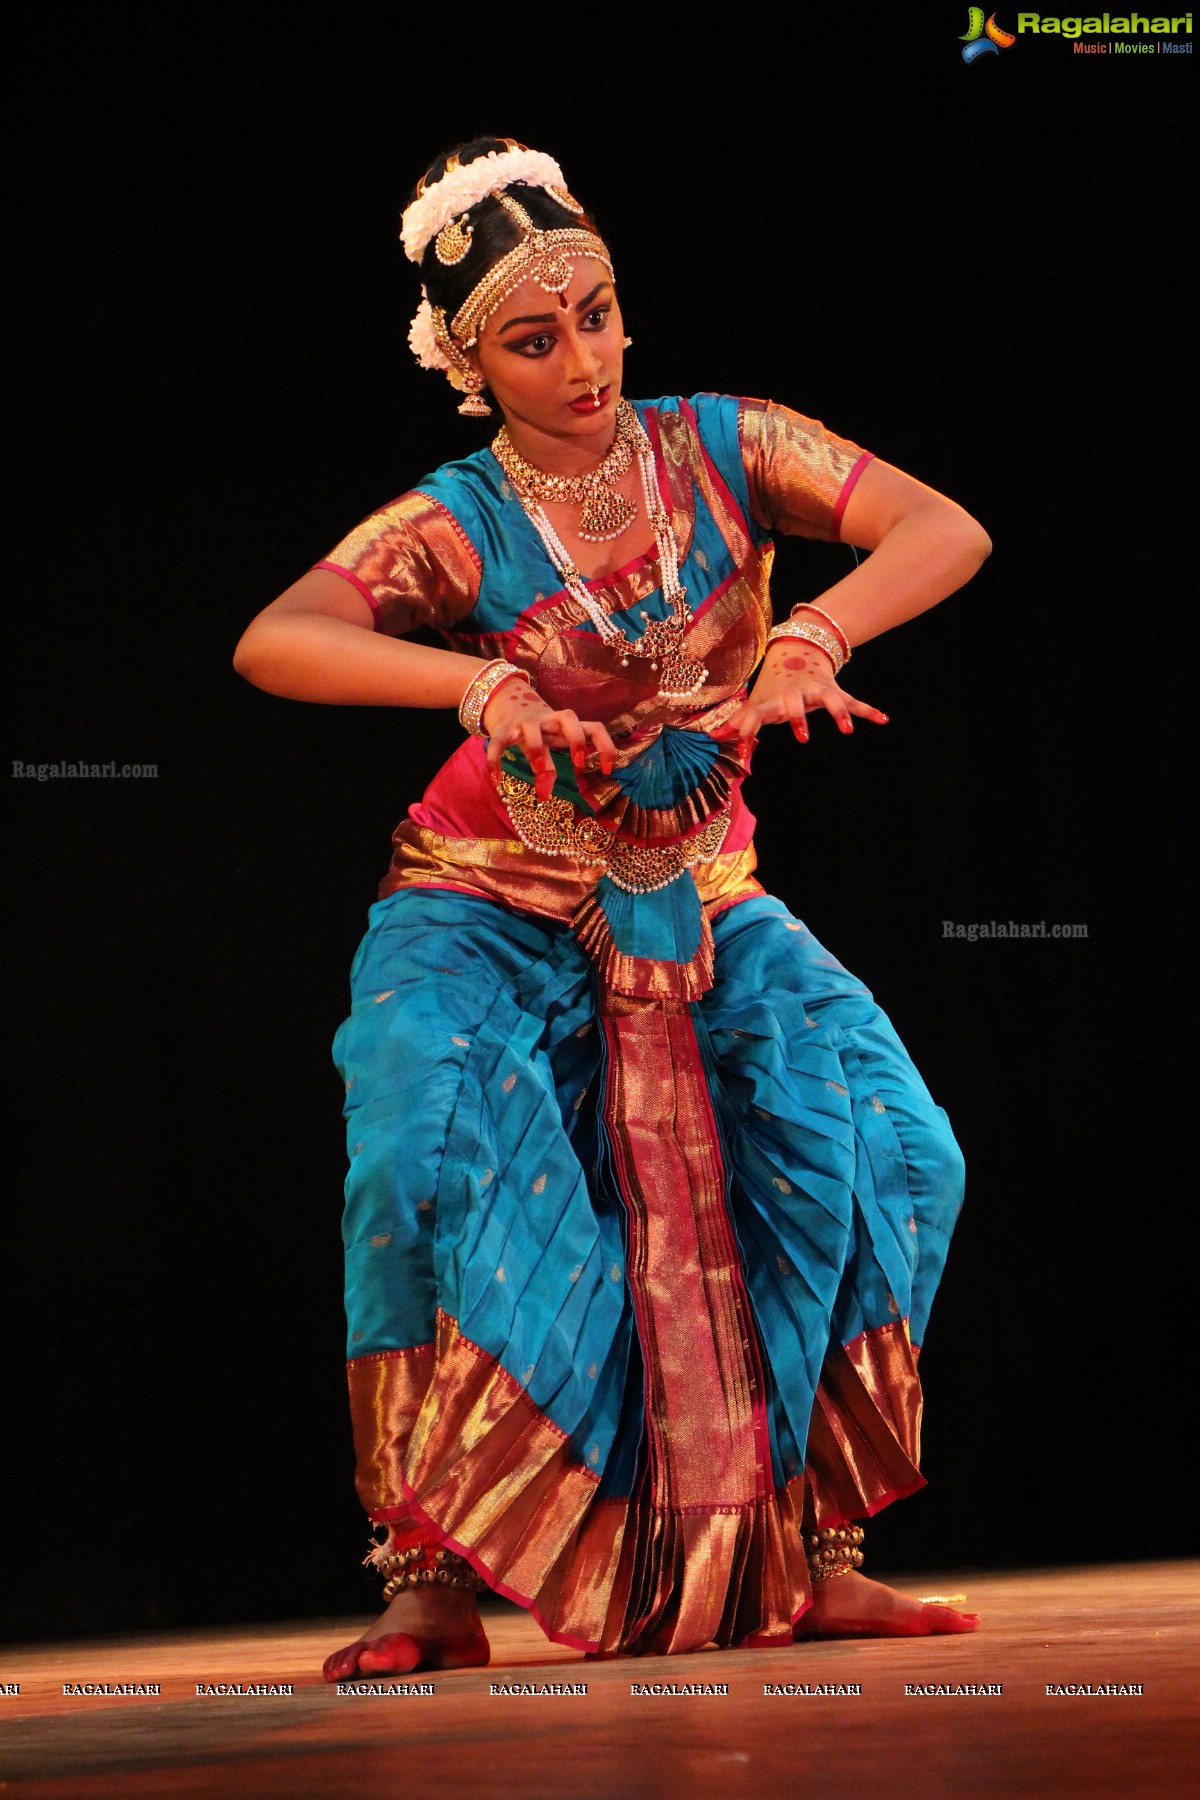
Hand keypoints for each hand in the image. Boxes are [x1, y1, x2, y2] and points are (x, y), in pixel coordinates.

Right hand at [482, 678, 616, 797]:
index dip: (605, 746)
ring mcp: (526, 722)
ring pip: (533, 727)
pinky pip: (498, 742)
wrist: (509, 704)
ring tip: (537, 769)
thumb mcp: (548, 747)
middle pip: (569, 716)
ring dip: (537, 747)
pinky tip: (495, 780)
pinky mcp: (504, 728)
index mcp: (566, 725)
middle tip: (578, 763)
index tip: (607, 770)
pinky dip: (495, 759)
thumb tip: (545, 798)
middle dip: (576, 738)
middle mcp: (549, 720)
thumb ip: (549, 770)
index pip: (594, 728)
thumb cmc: (538, 731)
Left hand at [709, 641, 887, 758]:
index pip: (755, 716)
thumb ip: (739, 721)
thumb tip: (713, 736)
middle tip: (803, 738)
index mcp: (772, 700)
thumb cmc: (774, 685)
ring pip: (830, 701)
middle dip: (799, 718)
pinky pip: (854, 702)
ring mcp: (817, 691)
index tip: (744, 750)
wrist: (798, 649)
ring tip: (848, 730)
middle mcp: (795, 694)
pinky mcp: (835, 691)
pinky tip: (883, 720)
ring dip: (839, 714)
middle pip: (796, 705)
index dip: (748, 731)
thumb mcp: (757, 702)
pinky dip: (868, 711)